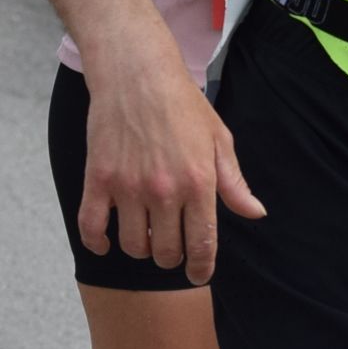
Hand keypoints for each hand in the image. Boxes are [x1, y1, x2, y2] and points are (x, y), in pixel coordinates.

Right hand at [77, 55, 265, 283]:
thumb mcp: (218, 139)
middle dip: (171, 257)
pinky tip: (107, 242)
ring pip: (132, 245)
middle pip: (166, 252)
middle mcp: (164, 190)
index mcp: (199, 182)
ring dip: (140, 248)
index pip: (202, 245)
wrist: (137, 72)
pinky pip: (92, 229)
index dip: (202, 269)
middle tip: (170, 247)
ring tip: (144, 232)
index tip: (199, 276)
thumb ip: (234, 182)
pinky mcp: (98, 179)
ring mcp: (128, 187)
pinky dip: (98, 244)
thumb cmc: (182, 104)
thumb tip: (255, 213)